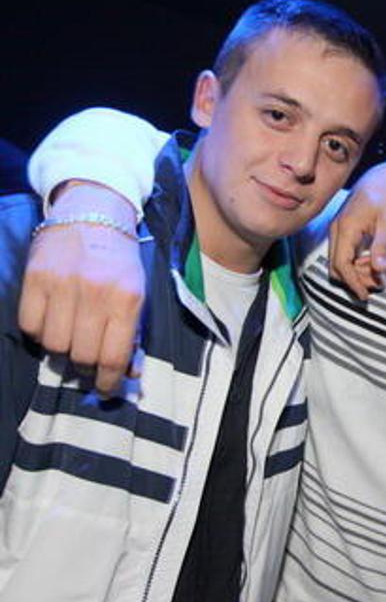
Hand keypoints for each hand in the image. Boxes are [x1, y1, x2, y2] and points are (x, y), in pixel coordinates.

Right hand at [18, 182, 143, 393]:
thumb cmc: (120, 260)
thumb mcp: (138, 292)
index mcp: (127, 298)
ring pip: (55, 344)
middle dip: (87, 368)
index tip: (105, 389)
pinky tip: (52, 323)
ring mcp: (62, 285)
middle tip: (88, 366)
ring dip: (63, 351)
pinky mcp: (35, 278)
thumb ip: (133, 332)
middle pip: (82, 355)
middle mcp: (94, 293)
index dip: (108, 381)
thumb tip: (127, 374)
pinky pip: (30, 325)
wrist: (94, 213)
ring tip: (71, 341)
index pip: (113, 356)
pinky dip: (40, 332)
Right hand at [329, 159, 385, 299]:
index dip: (352, 284)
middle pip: (336, 268)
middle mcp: (336, 230)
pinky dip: (354, 264)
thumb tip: (379, 272)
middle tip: (377, 282)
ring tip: (377, 271)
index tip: (366, 296)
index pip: (341, 265)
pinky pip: (342, 255)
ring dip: (354, 273)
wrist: (383, 177)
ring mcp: (337, 230)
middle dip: (354, 280)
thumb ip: (383, 247)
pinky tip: (372, 261)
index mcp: (346, 228)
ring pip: (337, 263)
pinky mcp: (342, 232)